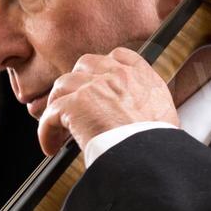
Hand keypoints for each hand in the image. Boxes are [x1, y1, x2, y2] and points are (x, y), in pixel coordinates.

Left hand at [37, 48, 178, 156]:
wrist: (148, 154)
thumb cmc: (156, 141)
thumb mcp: (164, 113)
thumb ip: (148, 102)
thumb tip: (136, 115)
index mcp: (139, 76)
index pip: (118, 56)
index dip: (102, 69)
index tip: (96, 84)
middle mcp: (116, 75)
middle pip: (84, 65)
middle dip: (76, 84)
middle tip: (73, 106)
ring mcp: (94, 87)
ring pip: (62, 85)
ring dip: (57, 104)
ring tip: (59, 126)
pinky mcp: (74, 105)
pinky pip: (50, 114)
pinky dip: (46, 131)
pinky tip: (51, 146)